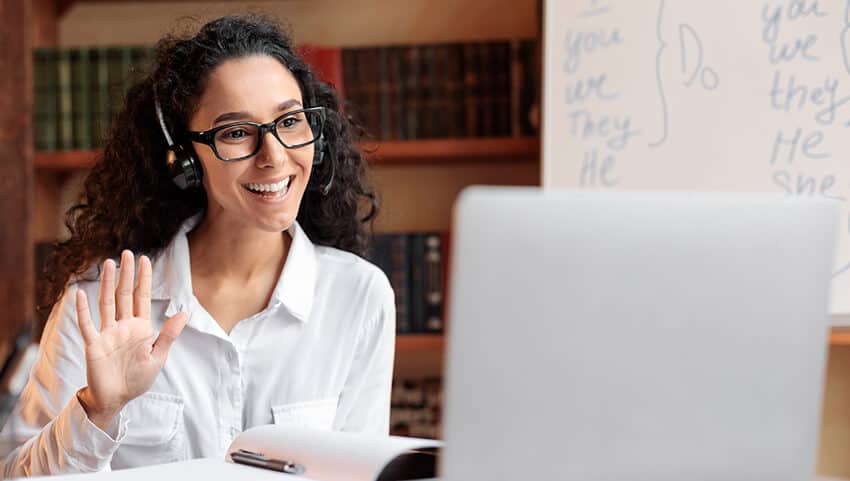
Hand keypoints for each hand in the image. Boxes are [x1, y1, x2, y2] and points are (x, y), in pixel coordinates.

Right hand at [75, 250, 187, 430]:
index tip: (146, 260)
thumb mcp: (158, 356)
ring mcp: (107, 333)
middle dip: (127, 274)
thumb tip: (184, 313)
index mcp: (140, 328)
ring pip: (107, 303)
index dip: (144, 279)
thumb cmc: (138, 379)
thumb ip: (169, 335)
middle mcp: (123, 326)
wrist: (117, 399)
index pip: (142, 297)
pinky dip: (82, 310)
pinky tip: (80, 294)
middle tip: (128, 252)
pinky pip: (87, 324)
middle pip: (125, 294)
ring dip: (108, 283)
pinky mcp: (93, 344)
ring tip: (109, 263)